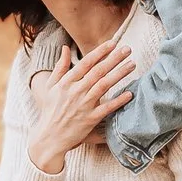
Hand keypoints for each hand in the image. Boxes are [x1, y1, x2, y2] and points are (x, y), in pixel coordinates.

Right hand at [25, 36, 134, 172]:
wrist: (49, 137)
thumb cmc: (50, 110)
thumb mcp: (50, 87)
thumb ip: (60, 67)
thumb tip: (65, 48)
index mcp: (66, 82)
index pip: (86, 63)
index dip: (100, 52)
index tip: (113, 43)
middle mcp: (75, 92)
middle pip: (98, 71)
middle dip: (114, 59)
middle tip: (128, 49)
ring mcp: (83, 105)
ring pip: (104, 85)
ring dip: (119, 74)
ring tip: (132, 64)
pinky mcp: (90, 119)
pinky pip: (107, 108)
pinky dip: (118, 100)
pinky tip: (130, 93)